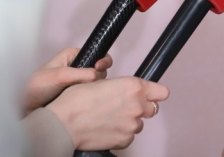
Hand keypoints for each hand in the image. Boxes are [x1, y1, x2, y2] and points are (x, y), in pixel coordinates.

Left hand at [24, 48, 112, 114]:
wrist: (23, 108)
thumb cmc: (36, 87)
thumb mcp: (60, 75)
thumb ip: (83, 73)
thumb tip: (99, 76)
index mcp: (73, 56)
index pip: (98, 53)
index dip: (103, 60)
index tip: (99, 67)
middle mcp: (77, 68)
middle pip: (99, 70)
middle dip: (97, 78)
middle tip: (89, 85)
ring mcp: (77, 83)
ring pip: (95, 84)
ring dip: (92, 90)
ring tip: (81, 96)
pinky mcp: (76, 96)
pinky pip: (89, 96)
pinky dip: (89, 99)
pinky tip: (83, 103)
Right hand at [46, 76, 168, 149]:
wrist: (62, 123)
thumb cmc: (76, 99)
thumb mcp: (101, 82)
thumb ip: (121, 87)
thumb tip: (125, 91)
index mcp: (133, 86)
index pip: (161, 92)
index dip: (155, 94)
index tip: (151, 96)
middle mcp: (137, 105)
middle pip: (151, 109)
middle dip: (140, 109)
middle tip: (123, 109)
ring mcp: (132, 125)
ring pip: (138, 124)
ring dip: (128, 122)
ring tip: (109, 120)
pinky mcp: (124, 140)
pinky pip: (128, 137)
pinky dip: (120, 135)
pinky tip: (106, 130)